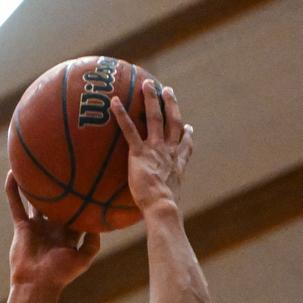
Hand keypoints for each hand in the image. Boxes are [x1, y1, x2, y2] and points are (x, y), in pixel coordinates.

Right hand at [6, 175, 100, 290]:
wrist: (36, 284)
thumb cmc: (61, 275)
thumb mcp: (83, 260)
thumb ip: (92, 243)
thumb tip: (99, 224)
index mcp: (68, 234)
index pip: (77, 211)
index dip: (82, 197)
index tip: (89, 179)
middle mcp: (53, 227)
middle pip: (57, 202)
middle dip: (60, 186)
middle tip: (65, 165)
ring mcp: (36, 226)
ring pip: (34, 200)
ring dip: (33, 184)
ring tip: (35, 163)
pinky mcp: (22, 227)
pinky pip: (16, 205)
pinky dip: (13, 190)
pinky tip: (12, 173)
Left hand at [111, 80, 193, 215]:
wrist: (162, 207)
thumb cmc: (163, 211)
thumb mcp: (167, 203)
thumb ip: (164, 202)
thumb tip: (162, 218)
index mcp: (177, 164)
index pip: (185, 146)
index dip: (187, 136)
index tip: (188, 127)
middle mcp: (169, 152)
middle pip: (173, 122)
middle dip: (171, 105)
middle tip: (167, 90)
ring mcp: (155, 150)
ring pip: (155, 118)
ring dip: (151, 100)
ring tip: (146, 84)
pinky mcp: (140, 152)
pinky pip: (130, 129)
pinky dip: (122, 115)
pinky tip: (114, 102)